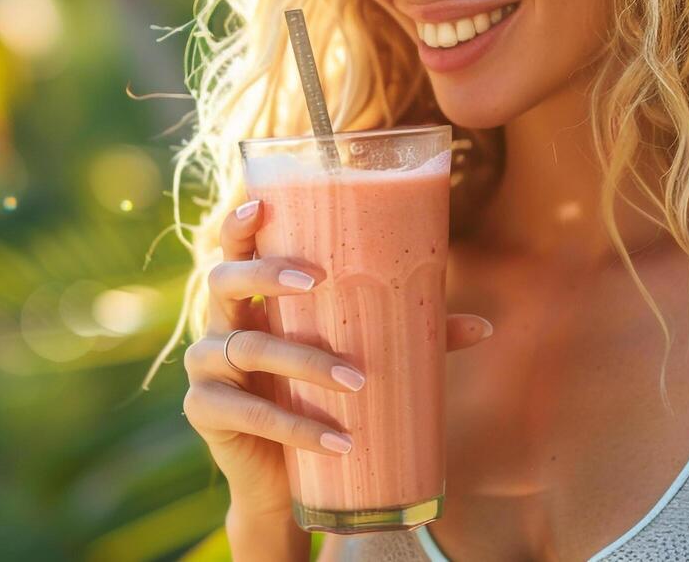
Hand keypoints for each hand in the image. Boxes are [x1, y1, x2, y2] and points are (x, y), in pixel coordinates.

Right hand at [181, 191, 494, 521]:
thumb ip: (407, 337)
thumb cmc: (314, 402)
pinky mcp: (205, 413)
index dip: (239, 224)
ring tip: (356, 381)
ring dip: (305, 361)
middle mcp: (217, 324)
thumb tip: (483, 327)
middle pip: (226, 281)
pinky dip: (296, 427)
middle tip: (317, 281)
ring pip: (249, 348)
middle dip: (269, 275)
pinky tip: (337, 440)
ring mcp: (205, 368)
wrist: (280, 483)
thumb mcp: (353, 360)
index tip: (261, 206)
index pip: (234, 249)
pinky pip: (250, 413)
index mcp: (249, 300)